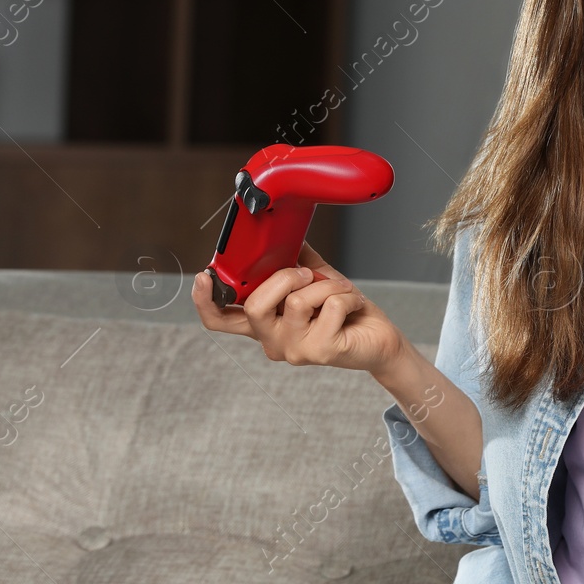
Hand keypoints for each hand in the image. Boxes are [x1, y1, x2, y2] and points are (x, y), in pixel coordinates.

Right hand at [191, 241, 409, 377]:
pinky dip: (348, 296)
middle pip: (254, 306)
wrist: (379, 339)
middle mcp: (272, 342)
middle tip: (308, 275)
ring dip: (328, 286)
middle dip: (284, 278)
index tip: (203, 275)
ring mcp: (294, 351)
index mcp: (265, 324)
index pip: (220, 320)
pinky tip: (355, 305)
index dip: (204, 301)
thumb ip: (293, 262)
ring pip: (297, 302)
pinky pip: (331, 308)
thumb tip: (281, 232)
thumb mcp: (315, 281)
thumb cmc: (345, 311)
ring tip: (342, 291)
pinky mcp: (321, 352)